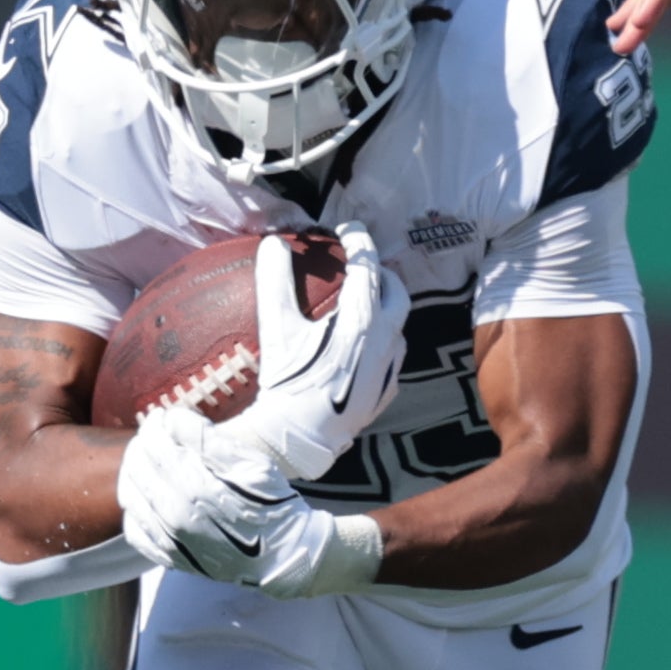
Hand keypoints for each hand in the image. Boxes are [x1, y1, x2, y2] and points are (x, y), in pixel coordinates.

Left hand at [122, 410, 378, 592]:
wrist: (282, 553)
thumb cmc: (270, 503)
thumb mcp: (249, 462)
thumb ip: (207, 438)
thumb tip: (172, 419)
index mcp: (195, 487)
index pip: (154, 444)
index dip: (155, 425)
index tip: (162, 416)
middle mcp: (175, 515)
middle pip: (137, 467)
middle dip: (142, 444)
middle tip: (155, 435)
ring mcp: (169, 539)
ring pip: (130, 496)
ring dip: (134, 472)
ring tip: (150, 461)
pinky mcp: (169, 557)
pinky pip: (134, 530)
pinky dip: (134, 508)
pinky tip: (148, 497)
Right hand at [235, 225, 410, 483]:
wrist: (300, 439)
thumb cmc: (289, 382)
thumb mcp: (278, 329)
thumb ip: (276, 283)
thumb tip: (272, 244)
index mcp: (363, 319)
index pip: (369, 267)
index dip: (360, 242)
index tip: (349, 230)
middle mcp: (386, 340)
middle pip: (396, 293)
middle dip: (384, 274)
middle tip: (364, 268)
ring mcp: (390, 368)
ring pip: (398, 327)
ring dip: (384, 311)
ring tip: (363, 308)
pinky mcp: (386, 392)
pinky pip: (391, 359)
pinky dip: (381, 345)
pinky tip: (362, 352)